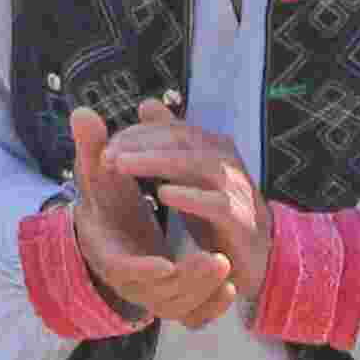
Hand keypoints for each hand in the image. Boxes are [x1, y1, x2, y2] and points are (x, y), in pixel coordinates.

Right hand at [65, 105, 234, 330]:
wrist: (107, 239)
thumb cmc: (103, 206)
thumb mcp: (97, 179)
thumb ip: (91, 150)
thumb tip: (81, 111)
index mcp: (106, 254)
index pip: (121, 271)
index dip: (142, 270)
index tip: (166, 264)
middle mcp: (128, 282)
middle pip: (156, 296)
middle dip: (187, 281)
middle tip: (217, 260)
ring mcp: (152, 297)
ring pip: (178, 309)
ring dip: (203, 292)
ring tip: (226, 267)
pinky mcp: (172, 302)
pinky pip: (192, 317)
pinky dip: (209, 308)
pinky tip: (230, 289)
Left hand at [107, 107, 271, 318]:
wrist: (255, 255)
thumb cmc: (218, 211)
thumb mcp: (189, 175)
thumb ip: (169, 141)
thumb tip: (147, 104)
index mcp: (212, 147)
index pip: (171, 130)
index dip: (137, 134)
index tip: (105, 144)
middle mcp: (226, 161)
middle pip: (182, 140)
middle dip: (141, 144)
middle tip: (106, 154)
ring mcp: (235, 189)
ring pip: (196, 165)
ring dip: (157, 162)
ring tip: (123, 165)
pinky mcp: (239, 220)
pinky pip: (216, 204)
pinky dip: (190, 197)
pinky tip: (162, 194)